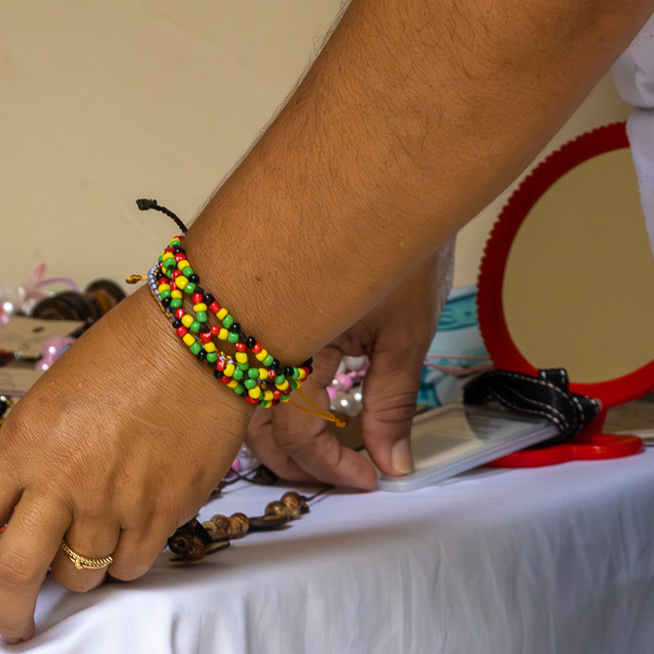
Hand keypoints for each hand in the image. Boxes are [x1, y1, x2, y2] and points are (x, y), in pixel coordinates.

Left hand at [0, 291, 251, 642]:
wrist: (197, 340)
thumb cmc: (119, 359)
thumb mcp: (46, 403)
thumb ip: (26, 461)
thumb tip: (13, 515)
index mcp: (23, 446)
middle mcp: (63, 480)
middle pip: (19, 574)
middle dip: (7, 614)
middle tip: (10, 628)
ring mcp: (115, 501)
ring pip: (81, 576)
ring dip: (76, 571)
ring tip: (87, 533)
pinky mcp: (164, 513)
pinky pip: (132, 564)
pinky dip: (124, 558)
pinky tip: (128, 526)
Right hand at [243, 245, 451, 489]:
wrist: (389, 175)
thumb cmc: (400, 246)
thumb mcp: (406, 333)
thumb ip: (391, 405)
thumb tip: (393, 463)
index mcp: (293, 345)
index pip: (295, 432)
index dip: (330, 467)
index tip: (370, 478)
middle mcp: (261, 338)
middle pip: (255, 428)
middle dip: (298, 464)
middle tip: (347, 474)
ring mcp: (258, 325)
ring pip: (247, 404)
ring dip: (282, 438)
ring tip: (328, 448)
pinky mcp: (266, 313)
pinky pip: (256, 371)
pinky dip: (278, 402)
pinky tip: (312, 406)